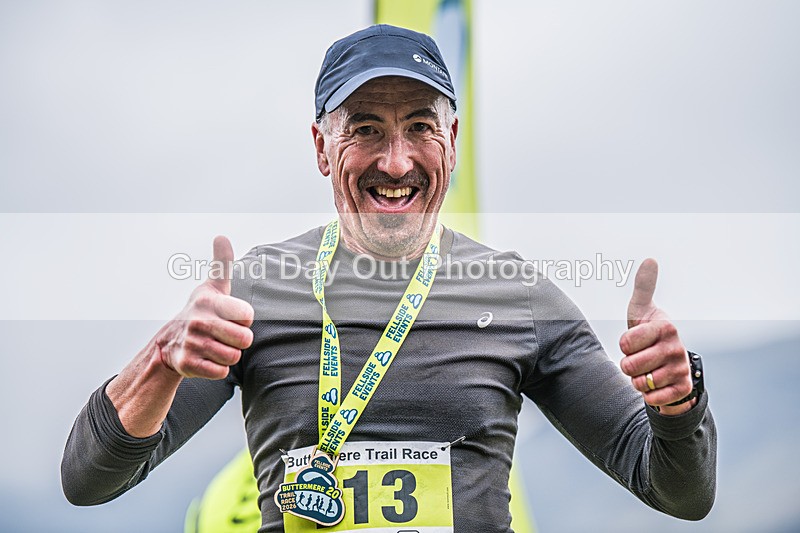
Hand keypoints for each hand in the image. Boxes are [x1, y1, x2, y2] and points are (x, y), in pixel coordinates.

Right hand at [156, 236, 254, 378]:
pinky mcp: (188, 364)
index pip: (247, 315)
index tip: (231, 317)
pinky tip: (207, 359)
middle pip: (244, 339)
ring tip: (215, 346)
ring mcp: (192, 343)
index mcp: (208, 302)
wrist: (169, 342)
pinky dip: (218, 368)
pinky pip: (221, 372)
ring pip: (233, 357)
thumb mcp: (211, 287)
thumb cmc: (200, 311)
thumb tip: (221, 235)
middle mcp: (198, 321)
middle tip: (225, 335)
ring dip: (228, 354)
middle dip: (239, 340)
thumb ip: (221, 263)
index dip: (244, 319)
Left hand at [619, 259, 693, 414]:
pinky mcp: (684, 389)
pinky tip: (657, 385)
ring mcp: (682, 368)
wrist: (669, 365)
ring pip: (641, 383)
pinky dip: (649, 395)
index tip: (634, 341)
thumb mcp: (642, 311)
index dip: (624, 345)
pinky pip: (654, 398)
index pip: (625, 342)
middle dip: (628, 365)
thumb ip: (643, 288)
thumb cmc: (649, 335)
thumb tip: (650, 259)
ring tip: (648, 370)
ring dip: (638, 380)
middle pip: (630, 365)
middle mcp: (677, 346)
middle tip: (640, 359)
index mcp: (666, 326)